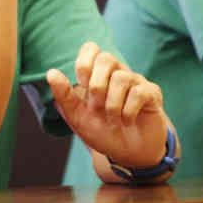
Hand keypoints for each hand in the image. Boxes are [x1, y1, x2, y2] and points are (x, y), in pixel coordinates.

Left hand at [46, 42, 167, 167]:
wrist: (128, 154)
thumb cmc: (102, 131)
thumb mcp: (77, 117)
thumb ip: (64, 96)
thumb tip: (51, 73)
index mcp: (97, 74)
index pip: (91, 48)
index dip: (84, 63)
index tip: (82, 85)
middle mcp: (117, 72)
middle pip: (106, 58)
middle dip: (97, 86)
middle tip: (96, 107)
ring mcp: (136, 81)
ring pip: (121, 77)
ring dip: (112, 105)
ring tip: (112, 120)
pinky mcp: (151, 93)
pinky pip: (138, 92)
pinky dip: (128, 111)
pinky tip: (127, 121)